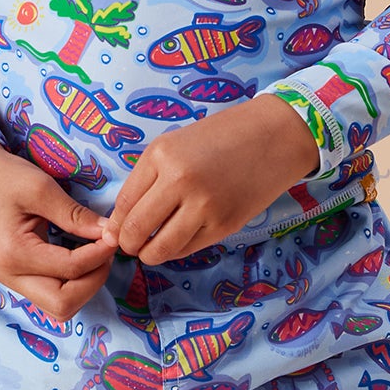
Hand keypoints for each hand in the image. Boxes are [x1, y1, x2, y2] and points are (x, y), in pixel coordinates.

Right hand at [0, 141, 117, 321]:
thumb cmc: (5, 178)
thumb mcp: (41, 188)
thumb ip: (76, 215)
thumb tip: (109, 234)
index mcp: (14, 254)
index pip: (70, 269)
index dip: (100, 254)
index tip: (113, 234)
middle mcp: (11, 276)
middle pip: (64, 305)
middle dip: (93, 281)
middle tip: (106, 251)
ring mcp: (14, 281)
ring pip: (60, 308)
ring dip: (84, 287)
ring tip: (95, 255)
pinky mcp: (20, 278)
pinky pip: (53, 296)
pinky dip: (74, 284)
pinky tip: (82, 257)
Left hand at [108, 94, 320, 263]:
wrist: (274, 136)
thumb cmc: (222, 137)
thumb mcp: (176, 145)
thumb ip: (149, 178)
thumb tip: (122, 221)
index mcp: (161, 155)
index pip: (124, 203)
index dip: (116, 225)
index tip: (115, 233)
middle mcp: (179, 180)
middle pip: (136, 229)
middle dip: (128, 244)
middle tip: (131, 245)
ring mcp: (203, 205)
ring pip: (160, 248)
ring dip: (150, 254)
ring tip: (152, 248)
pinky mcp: (224, 225)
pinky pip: (187, 249)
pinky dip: (177, 249)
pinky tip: (180, 238)